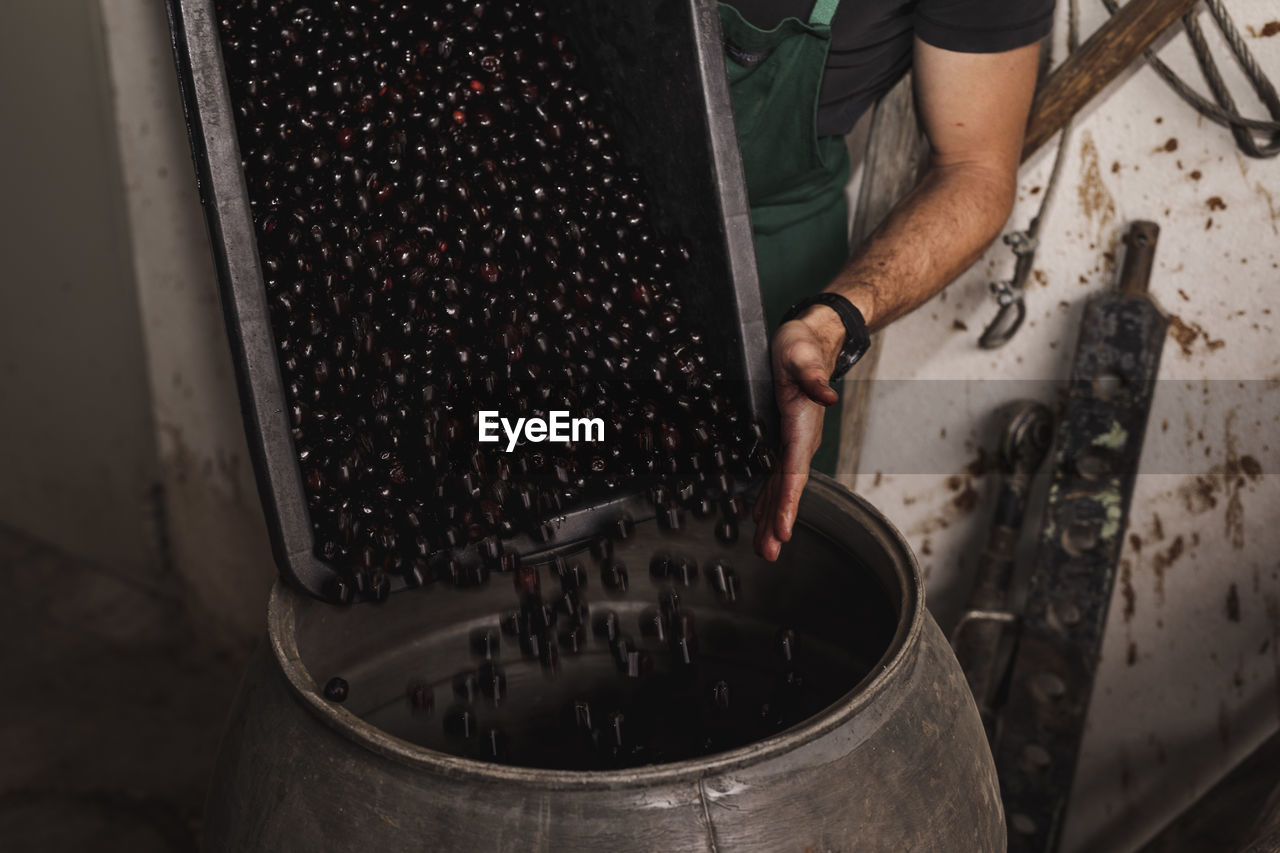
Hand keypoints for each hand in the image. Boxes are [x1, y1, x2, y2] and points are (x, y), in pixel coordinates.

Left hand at [753, 312, 840, 560]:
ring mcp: (792, 442)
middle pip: (788, 489)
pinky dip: (767, 499)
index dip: (787, 502)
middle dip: (778, 522)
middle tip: (768, 552)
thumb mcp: (801, 353)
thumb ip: (811, 375)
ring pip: (781, 488)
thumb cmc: (802, 346)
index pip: (795, 471)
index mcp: (802, 425)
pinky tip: (758, 516)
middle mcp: (801, 440)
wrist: (810, 340)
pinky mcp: (782, 439)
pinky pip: (774, 476)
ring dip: (771, 518)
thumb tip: (826, 394)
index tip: (782, 529)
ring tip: (763, 548)